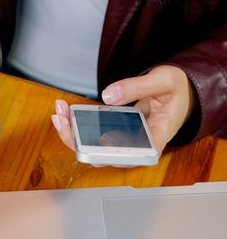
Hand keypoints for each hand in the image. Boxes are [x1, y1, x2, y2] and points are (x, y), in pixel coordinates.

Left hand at [51, 65, 195, 165]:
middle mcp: (137, 145)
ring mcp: (124, 141)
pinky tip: (64, 111)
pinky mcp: (113, 134)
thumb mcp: (163, 81)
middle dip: (79, 140)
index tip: (97, 145)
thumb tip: (108, 96)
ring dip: (72, 132)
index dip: (113, 156)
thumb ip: (137, 87)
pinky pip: (91, 135)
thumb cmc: (176, 90)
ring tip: (59, 112)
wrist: (179, 91)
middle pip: (104, 156)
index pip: (135, 157)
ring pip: (93, 148)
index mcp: (157, 137)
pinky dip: (76, 124)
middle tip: (62, 120)